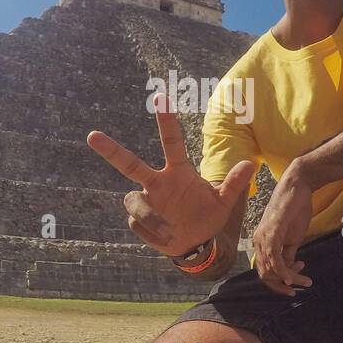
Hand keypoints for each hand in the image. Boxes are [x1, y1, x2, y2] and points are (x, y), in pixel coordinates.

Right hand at [87, 92, 255, 258]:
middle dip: (111, 150)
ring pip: (133, 200)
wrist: (194, 244)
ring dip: (150, 217)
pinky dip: (154, 234)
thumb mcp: (223, 203)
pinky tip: (167, 238)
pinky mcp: (138, 221)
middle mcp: (156, 183)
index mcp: (178, 173)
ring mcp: (145, 201)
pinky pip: (139, 224)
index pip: (171, 143)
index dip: (166, 121)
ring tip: (169, 232)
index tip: (160, 98)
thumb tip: (250, 165)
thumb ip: (233, 184)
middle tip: (93, 136)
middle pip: (129, 164)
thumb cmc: (207, 217)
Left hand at [250, 160, 314, 296]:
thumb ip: (288, 254)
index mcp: (261, 243)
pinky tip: (292, 278)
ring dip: (289, 279)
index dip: (278, 284)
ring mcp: (264, 236)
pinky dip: (283, 271)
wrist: (298, 187)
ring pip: (270, 269)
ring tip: (305, 280)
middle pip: (265, 275)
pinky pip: (274, 257)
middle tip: (300, 285)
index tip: (294, 286)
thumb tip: (288, 270)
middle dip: (282, 286)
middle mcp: (258, 241)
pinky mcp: (272, 231)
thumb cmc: (295, 210)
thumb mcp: (292, 237)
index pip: (264, 271)